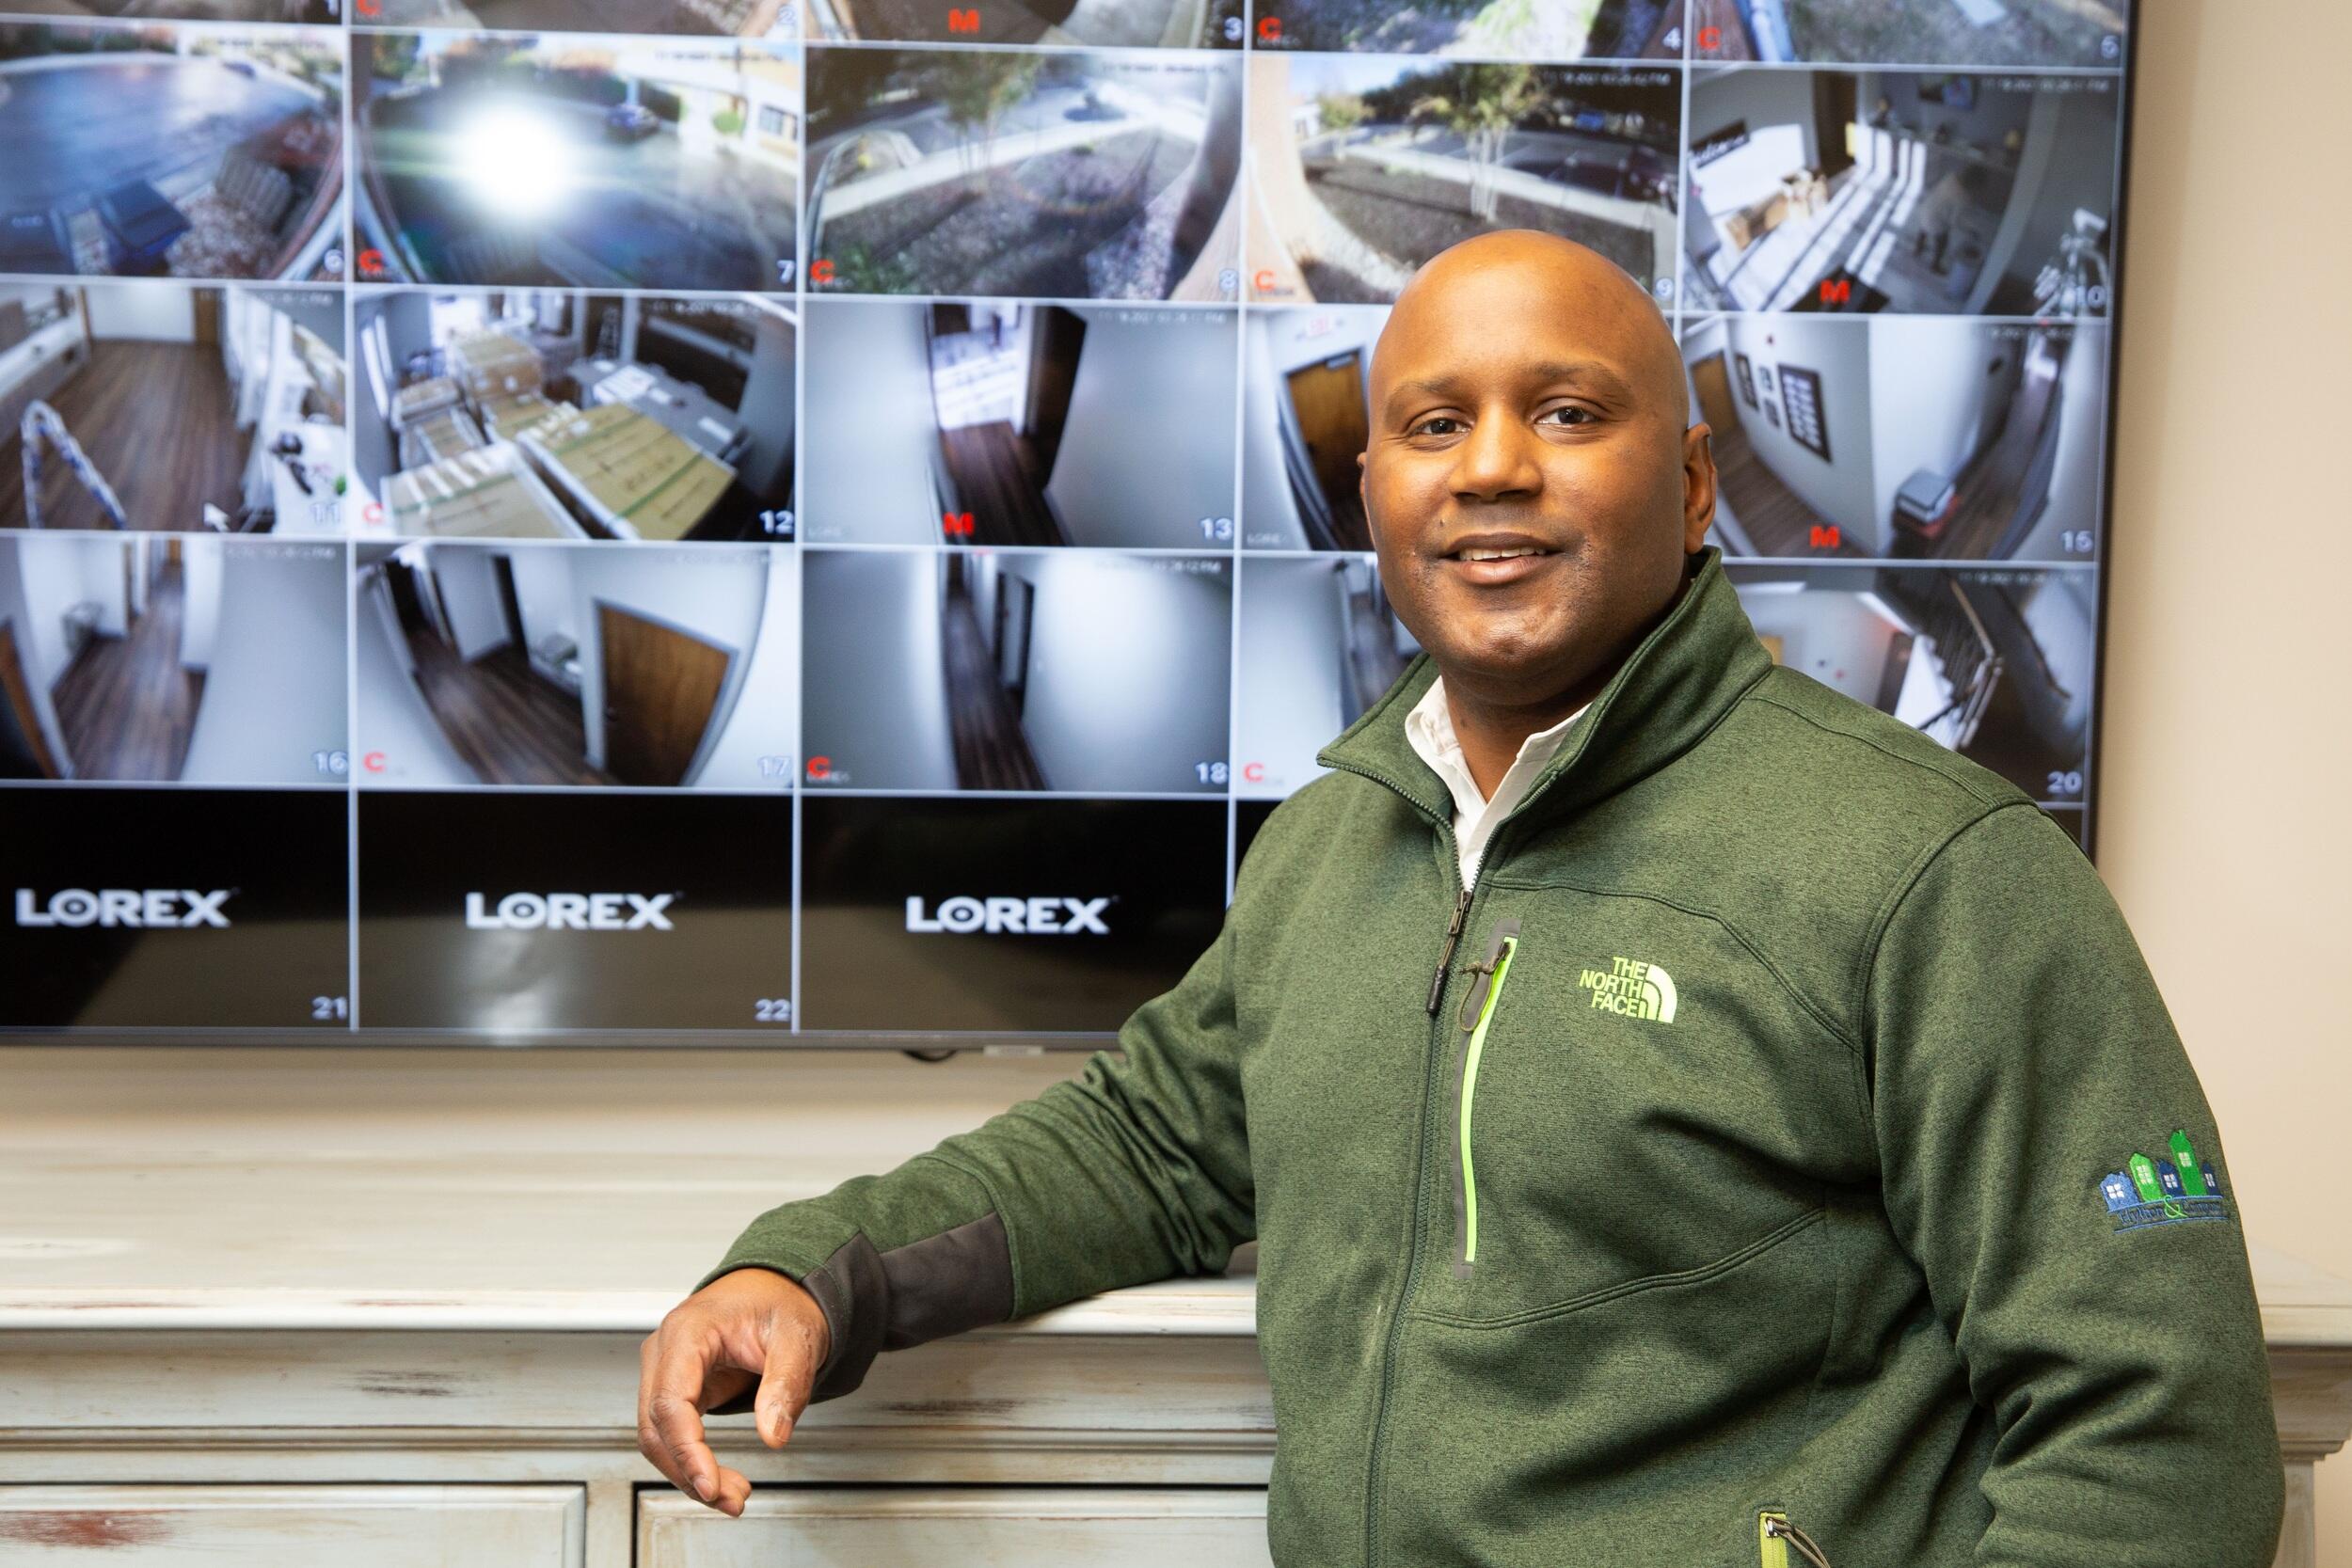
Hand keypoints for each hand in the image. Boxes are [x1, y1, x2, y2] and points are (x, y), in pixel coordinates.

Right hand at [637, 1267, 831, 1516]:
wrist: (777, 1287)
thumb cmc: (781, 1302)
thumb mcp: (797, 1337)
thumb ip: (785, 1385)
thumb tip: (774, 1436)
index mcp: (688, 1331)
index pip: (670, 1401)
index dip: (686, 1449)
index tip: (710, 1484)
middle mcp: (666, 1350)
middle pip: (656, 1426)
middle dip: (689, 1472)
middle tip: (731, 1500)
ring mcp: (666, 1369)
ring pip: (658, 1436)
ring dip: (689, 1473)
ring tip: (732, 1496)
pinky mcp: (677, 1387)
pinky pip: (672, 1432)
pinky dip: (692, 1461)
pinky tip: (719, 1479)